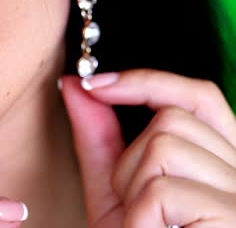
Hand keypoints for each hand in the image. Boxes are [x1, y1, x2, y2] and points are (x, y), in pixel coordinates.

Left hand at [61, 69, 235, 226]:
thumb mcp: (113, 189)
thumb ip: (98, 137)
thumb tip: (75, 85)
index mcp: (219, 161)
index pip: (197, 96)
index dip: (145, 81)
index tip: (93, 83)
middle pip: (172, 120)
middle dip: (129, 160)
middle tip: (132, 206)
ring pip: (164, 147)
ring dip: (131, 189)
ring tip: (143, 225)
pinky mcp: (229, 217)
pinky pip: (161, 190)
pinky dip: (137, 217)